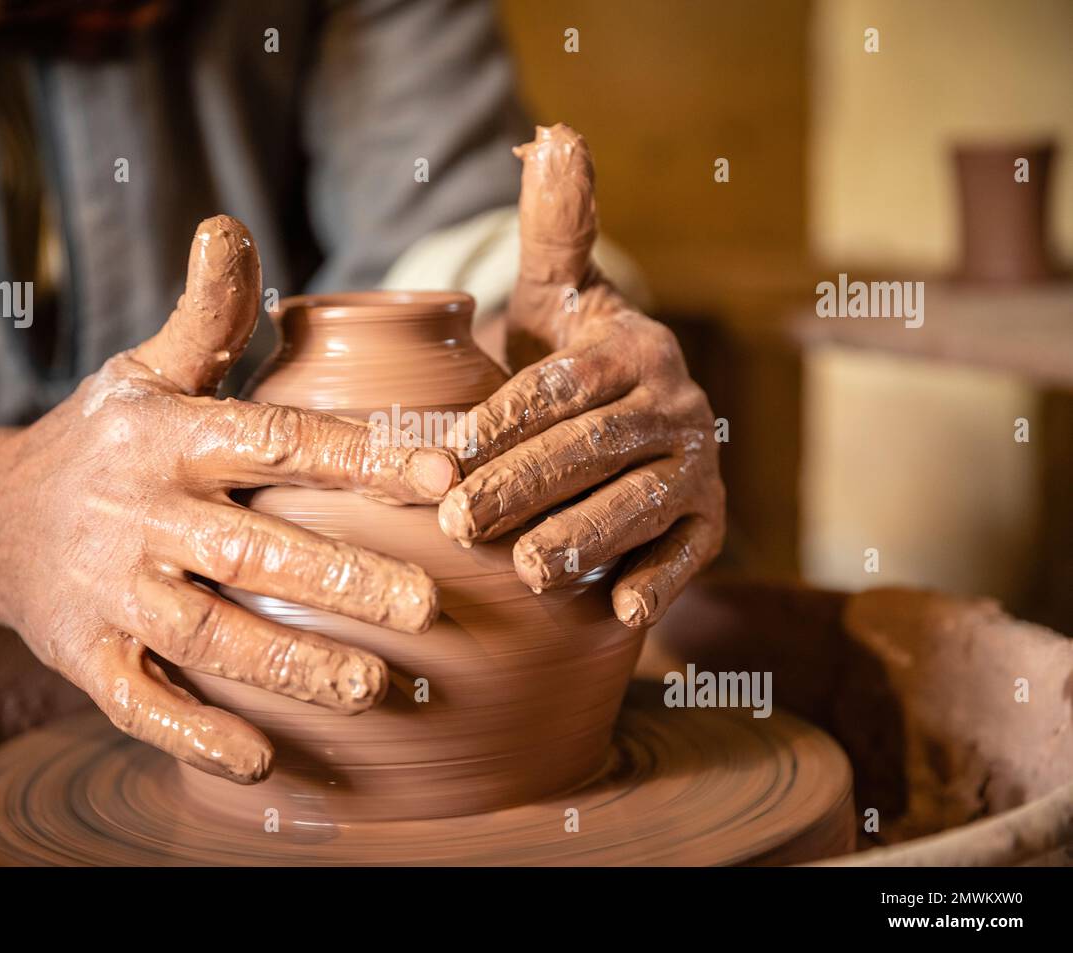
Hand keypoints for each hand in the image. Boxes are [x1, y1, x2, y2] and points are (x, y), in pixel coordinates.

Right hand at [0, 217, 457, 783]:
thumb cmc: (103, 440)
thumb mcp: (146, 370)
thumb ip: (206, 314)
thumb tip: (231, 224)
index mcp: (170, 437)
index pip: (276, 442)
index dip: (360, 456)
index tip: (444, 474)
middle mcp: (140, 515)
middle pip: (251, 550)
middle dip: (342, 579)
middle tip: (428, 607)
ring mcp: (110, 593)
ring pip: (208, 635)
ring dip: (292, 665)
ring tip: (379, 689)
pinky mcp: (84, 657)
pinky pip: (141, 704)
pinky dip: (196, 734)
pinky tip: (265, 763)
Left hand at [438, 125, 724, 628]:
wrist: (635, 413)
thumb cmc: (573, 356)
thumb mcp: (559, 293)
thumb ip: (556, 227)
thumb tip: (557, 134)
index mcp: (632, 350)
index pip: (562, 386)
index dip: (504, 420)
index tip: (444, 454)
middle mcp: (675, 407)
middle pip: (594, 450)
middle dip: (526, 486)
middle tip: (459, 521)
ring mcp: (697, 468)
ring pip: (641, 506)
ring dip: (588, 539)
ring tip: (529, 572)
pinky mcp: (711, 523)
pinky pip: (692, 555)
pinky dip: (663, 584)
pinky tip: (622, 616)